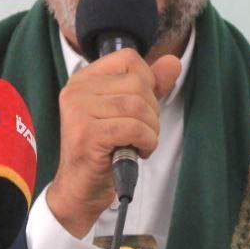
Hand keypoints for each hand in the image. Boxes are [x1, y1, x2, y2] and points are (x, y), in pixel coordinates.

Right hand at [45, 48, 180, 238]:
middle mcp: (76, 90)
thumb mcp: (128, 112)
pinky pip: (134, 128)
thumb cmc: (104, 150)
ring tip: (141, 143)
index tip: (141, 107)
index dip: (147, 81)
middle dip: (152, 111)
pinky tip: (138, 152)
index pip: (128, 58)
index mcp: (83, 79)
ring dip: (151, 129)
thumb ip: (150, 86)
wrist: (80, 190)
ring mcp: (78, 111)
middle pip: (137, 83)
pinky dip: (147, 141)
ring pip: (138, 106)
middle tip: (142, 132)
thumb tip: (173, 62)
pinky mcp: (88, 134)